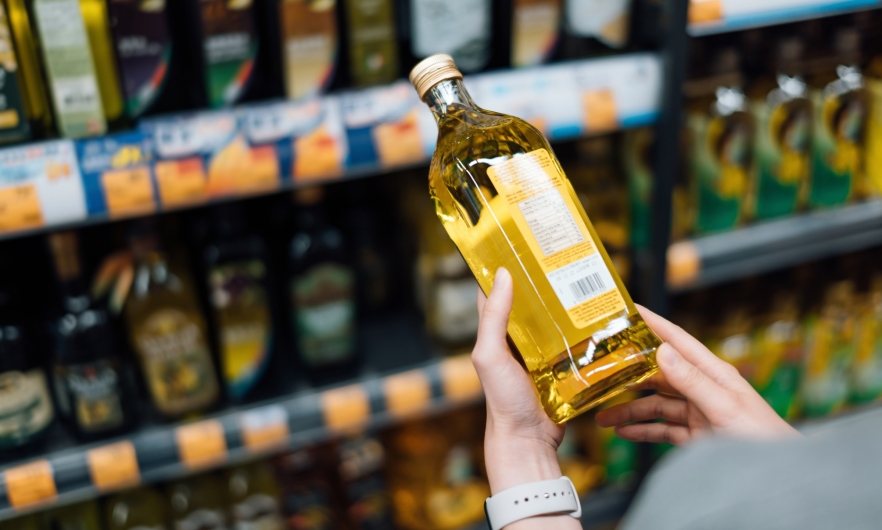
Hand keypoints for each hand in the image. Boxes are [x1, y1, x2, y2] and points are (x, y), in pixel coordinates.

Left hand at [472, 268, 580, 529]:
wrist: (529, 440)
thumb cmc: (502, 401)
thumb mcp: (490, 355)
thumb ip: (494, 318)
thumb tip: (502, 275)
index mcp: (497, 331)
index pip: (498, 290)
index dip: (506, 266)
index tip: (521, 241)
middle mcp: (519, 338)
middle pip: (533, 301)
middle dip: (547, 281)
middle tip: (564, 257)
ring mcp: (543, 351)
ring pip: (557, 319)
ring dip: (569, 304)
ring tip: (587, 279)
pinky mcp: (564, 365)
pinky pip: (576, 341)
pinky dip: (585, 329)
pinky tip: (599, 315)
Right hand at [595, 305, 800, 445]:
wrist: (776, 475)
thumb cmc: (763, 438)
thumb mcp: (724, 407)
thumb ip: (692, 381)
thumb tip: (662, 351)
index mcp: (713, 372)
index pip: (677, 340)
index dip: (653, 323)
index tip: (629, 310)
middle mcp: (703, 388)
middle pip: (658, 375)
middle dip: (628, 374)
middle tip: (601, 371)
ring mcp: (699, 412)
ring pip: (655, 406)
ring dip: (629, 410)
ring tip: (603, 417)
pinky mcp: (696, 435)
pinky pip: (662, 430)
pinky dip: (642, 431)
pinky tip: (624, 432)